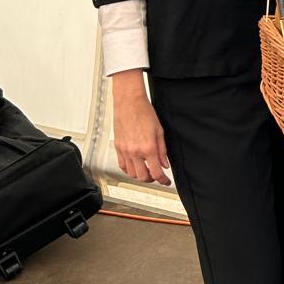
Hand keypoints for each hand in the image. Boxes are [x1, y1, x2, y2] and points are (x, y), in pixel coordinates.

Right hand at [111, 70, 170, 185]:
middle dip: (151, 179)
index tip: (166, 181)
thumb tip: (165, 164)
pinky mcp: (117, 147)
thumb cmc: (144, 112)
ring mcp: (124, 150)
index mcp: (148, 148)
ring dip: (140, 175)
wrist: (129, 102)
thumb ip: (163, 150)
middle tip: (157, 175)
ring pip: (131, 174)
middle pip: (143, 177)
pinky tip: (135, 165)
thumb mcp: (159, 131)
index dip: (163, 180)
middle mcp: (135, 151)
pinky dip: (128, 169)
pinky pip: (122, 165)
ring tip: (146, 170)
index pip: (156, 172)